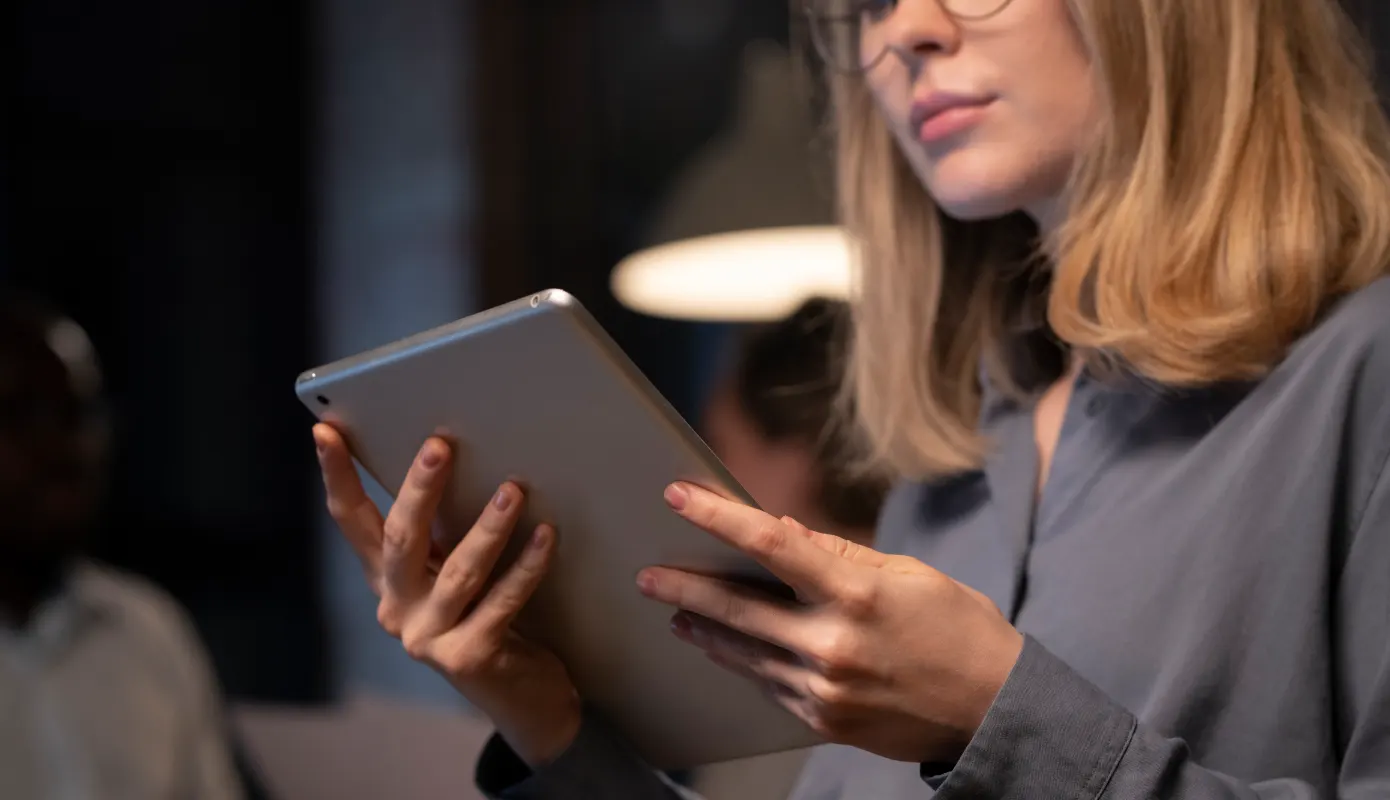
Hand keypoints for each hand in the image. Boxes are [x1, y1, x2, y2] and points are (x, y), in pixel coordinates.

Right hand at [313, 424, 580, 766]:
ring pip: (459, 571)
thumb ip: (443, 533)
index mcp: (389, 580)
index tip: (325, 430)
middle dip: (418, 489)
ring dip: (489, 527)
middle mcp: (398, 609)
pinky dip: (526, 568)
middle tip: (439, 446)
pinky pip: (502, 602)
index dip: (337, 476)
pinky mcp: (468, 657)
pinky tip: (546, 536)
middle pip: (400, 539)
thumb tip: (449, 455)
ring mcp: (429, 637)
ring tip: (514, 489)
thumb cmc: (489, 619)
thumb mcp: (454, 572)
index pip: (351, 521)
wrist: (521, 697)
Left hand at [637, 482, 1022, 763]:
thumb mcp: (909, 575)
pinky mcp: (823, 720)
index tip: (678, 496)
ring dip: (704, 628)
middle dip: (685, 587)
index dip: (719, 516)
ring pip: (744, 652)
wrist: (994, 711)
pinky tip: (722, 647)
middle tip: (647, 575)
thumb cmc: (958, 630)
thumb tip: (784, 532)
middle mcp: (833, 644)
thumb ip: (840, 555)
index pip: (772, 544)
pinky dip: (742, 662)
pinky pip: (768, 685)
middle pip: (738, 608)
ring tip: (674, 611)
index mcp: (857, 594)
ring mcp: (824, 689)